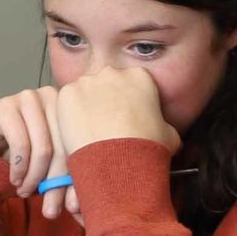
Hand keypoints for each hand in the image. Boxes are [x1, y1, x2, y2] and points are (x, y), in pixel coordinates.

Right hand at [0, 87, 76, 217]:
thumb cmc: (26, 151)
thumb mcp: (50, 165)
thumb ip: (65, 180)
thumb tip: (76, 208)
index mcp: (72, 107)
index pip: (80, 147)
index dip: (75, 179)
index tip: (72, 207)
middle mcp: (53, 96)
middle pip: (63, 147)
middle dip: (55, 183)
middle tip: (49, 209)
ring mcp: (29, 98)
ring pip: (42, 148)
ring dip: (34, 177)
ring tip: (26, 192)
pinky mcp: (6, 106)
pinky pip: (20, 144)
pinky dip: (19, 168)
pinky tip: (15, 180)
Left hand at [54, 64, 176, 154]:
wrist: (119, 162)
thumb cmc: (145, 149)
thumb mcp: (170, 136)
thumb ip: (165, 126)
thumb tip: (166, 132)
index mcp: (140, 77)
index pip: (132, 82)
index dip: (129, 100)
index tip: (127, 115)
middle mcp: (113, 73)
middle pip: (106, 83)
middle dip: (106, 100)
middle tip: (107, 124)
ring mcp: (88, 82)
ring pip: (85, 91)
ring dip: (86, 107)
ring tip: (92, 132)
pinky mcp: (67, 94)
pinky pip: (66, 102)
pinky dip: (69, 115)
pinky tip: (78, 132)